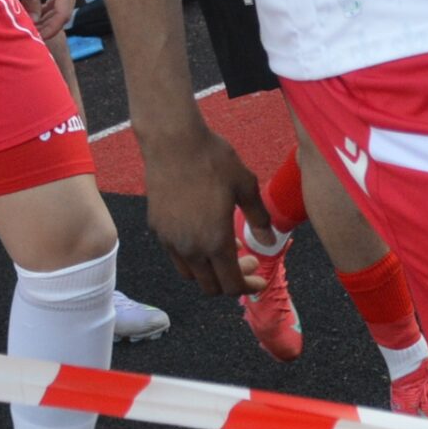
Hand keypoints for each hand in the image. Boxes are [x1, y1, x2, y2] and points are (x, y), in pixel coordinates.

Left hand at [8, 0, 78, 36]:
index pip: (63, 14)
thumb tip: (32, 20)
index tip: (36, 38)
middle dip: (49, 25)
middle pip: (65, 11)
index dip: (51, 29)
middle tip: (32, 34)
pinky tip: (38, 10)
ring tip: (33, 25)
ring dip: (49, 16)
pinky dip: (51, 5)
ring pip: (63, 4)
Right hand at [142, 117, 270, 296]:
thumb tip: (270, 240)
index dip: (248, 287)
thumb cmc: (212, 159)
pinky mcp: (157, 228)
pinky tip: (202, 234)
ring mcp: (170, 240)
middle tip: (247, 261)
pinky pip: (176, 255)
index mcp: (215, 241)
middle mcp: (190, 248)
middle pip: (211, 287)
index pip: (231, 284)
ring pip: (191, 274)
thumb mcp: (246, 186)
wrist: (173, 141)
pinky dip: (193, 256)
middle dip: (232, 281)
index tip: (259, 280)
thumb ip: (259, 217)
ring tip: (225, 248)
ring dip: (210, 271)